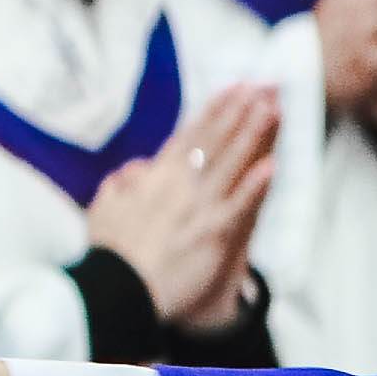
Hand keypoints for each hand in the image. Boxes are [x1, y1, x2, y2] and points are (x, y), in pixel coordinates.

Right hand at [84, 84, 277, 330]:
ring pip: (230, 164)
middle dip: (239, 111)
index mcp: (156, 179)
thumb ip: (119, 185)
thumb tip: (135, 169)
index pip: (190, 136)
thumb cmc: (111, 254)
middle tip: (263, 85)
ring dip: (251, 134)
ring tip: (272, 109)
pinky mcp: (212, 234)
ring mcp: (198, 208)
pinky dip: (253, 186)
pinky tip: (270, 165)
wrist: (119, 290)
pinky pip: (237, 206)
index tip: (233, 88)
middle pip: (215, 141)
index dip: (214, 110)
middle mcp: (180, 186)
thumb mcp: (104, 210)